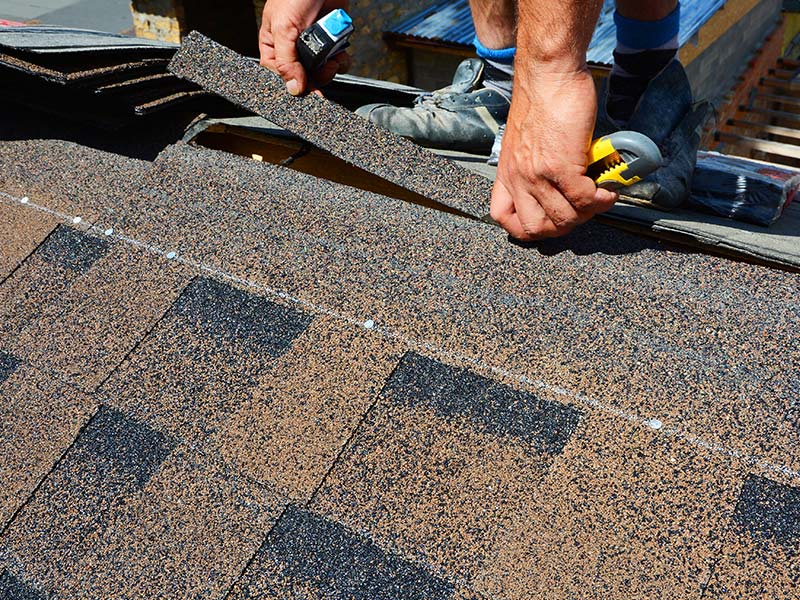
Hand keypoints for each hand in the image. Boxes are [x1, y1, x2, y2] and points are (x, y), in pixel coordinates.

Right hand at [259, 0, 351, 94]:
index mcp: (274, 46)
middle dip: (317, 77)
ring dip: (331, 69)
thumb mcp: (284, 28)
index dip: (292, 85)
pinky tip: (341, 51)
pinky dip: (342, 60)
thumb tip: (293, 88)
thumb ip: (286, 61)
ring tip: (334, 57)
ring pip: (322, 72)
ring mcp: (314, 46)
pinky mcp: (331, 42)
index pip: (279, 76)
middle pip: (304, 78)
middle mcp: (293, 49)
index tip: (306, 90)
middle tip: (325, 68)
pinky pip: (337, 61)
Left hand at [490, 68, 617, 240]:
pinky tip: (608, 190)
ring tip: (599, 197)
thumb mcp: (525, 141)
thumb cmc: (542, 100)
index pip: (504, 218)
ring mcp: (538, 175)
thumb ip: (533, 165)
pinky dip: (601, 199)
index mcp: (507, 173)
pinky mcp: (561, 166)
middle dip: (564, 226)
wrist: (548, 74)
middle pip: (537, 228)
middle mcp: (518, 178)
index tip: (549, 221)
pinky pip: (584, 199)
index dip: (527, 228)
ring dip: (587, 213)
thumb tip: (558, 183)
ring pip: (564, 218)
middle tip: (582, 210)